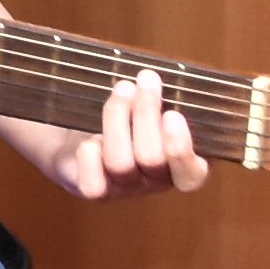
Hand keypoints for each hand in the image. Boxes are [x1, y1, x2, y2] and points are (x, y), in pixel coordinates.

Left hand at [1, 61, 215, 204]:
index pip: (192, 174)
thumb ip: (161, 99)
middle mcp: (152, 182)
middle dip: (147, 113)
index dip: (182, 149)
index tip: (173, 114)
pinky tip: (91, 136)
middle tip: (146, 79)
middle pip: (152, 158)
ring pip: (121, 163)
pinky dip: (90, 155)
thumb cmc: (126, 112)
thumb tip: (156, 79)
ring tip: (121, 88)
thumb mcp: (148, 103)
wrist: (77, 133)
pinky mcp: (93, 190)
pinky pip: (93, 183)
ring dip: (118, 118)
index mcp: (177, 166)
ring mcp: (122, 189)